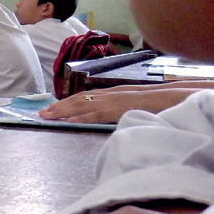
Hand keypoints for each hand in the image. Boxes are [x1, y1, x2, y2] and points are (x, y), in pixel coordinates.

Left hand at [38, 86, 196, 123]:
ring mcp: (112, 101)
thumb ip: (119, 108)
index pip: (83, 97)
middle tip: (41, 113)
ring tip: (47, 116)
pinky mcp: (117, 109)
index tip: (51, 107)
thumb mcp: (133, 103)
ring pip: (81, 105)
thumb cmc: (156, 102)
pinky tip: (69, 120)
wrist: (173, 97)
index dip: (66, 102)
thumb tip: (108, 115)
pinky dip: (81, 116)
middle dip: (58, 106)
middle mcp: (108, 94)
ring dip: (63, 111)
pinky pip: (96, 114)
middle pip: (77, 99)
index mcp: (111, 93)